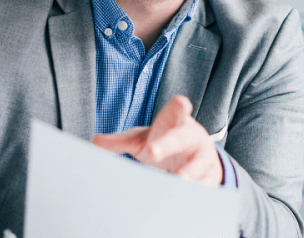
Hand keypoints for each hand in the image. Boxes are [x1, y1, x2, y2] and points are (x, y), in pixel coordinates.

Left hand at [92, 95, 223, 185]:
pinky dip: (195, 192)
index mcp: (177, 122)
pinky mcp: (209, 176)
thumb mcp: (144, 139)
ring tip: (178, 180)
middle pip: (182, 138)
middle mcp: (192, 137)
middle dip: (168, 144)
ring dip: (187, 174)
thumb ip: (122, 141)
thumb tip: (95, 142)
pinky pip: (203, 185)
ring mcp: (202, 156)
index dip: (179, 107)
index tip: (181, 104)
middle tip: (152, 152)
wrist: (199, 156)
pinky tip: (185, 199)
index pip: (179, 110)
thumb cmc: (166, 142)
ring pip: (197, 165)